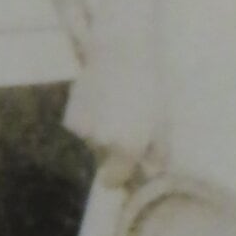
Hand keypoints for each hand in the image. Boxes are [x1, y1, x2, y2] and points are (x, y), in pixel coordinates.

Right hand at [64, 41, 164, 188]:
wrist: (122, 54)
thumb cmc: (149, 88)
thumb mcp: (163, 123)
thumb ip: (158, 155)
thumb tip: (151, 173)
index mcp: (127, 148)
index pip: (112, 181)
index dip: (118, 177)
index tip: (125, 169)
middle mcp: (102, 144)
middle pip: (103, 160)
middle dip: (112, 150)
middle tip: (127, 124)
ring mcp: (84, 131)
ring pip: (92, 143)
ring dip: (102, 131)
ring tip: (115, 106)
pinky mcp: (72, 117)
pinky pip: (82, 128)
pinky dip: (90, 119)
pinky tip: (101, 99)